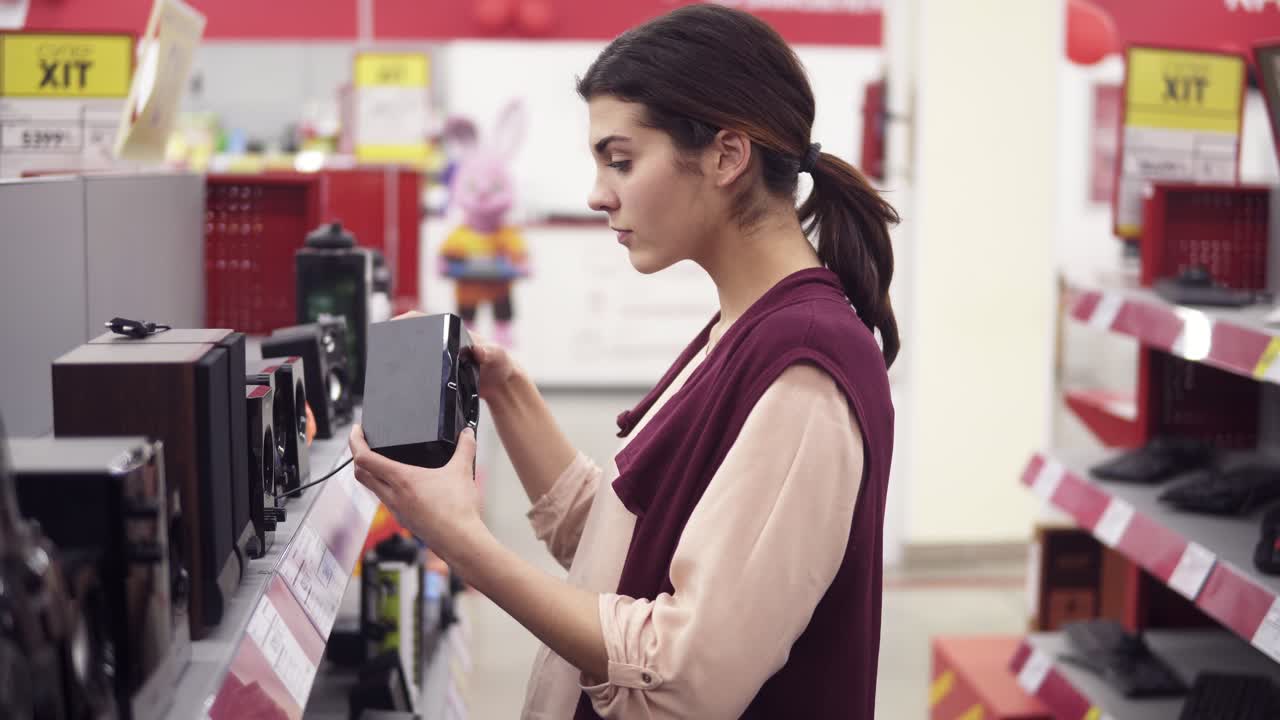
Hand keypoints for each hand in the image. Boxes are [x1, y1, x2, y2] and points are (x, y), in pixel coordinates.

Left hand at [349, 424, 482, 558]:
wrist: (459, 541)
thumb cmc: (457, 510)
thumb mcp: (462, 471)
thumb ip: (465, 448)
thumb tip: (467, 433)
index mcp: (401, 479)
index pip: (364, 458)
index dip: (355, 441)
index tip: (356, 430)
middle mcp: (392, 495)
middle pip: (360, 474)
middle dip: (356, 456)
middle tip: (362, 443)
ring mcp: (396, 510)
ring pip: (372, 488)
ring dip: (370, 473)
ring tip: (379, 462)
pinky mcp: (404, 520)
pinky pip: (385, 500)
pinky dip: (384, 488)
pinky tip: (400, 486)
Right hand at [390, 312, 522, 399]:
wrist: (501, 384)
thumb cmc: (501, 364)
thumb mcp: (497, 356)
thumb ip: (490, 352)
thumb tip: (478, 351)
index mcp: (452, 331)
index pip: (424, 319)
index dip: (406, 320)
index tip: (392, 325)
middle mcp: (443, 342)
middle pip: (414, 335)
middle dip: (398, 338)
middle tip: (385, 348)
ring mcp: (440, 357)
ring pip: (415, 353)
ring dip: (402, 356)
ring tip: (388, 364)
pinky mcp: (440, 373)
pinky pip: (421, 370)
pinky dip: (411, 372)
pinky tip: (403, 380)